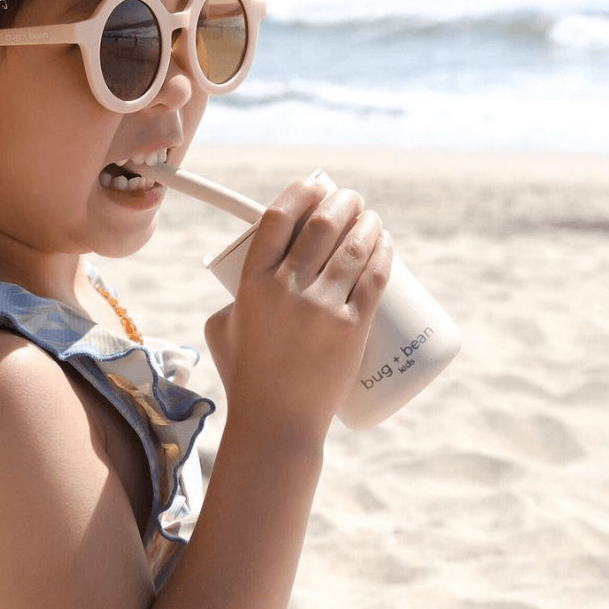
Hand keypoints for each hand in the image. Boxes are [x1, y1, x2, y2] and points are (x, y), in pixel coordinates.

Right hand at [205, 179, 392, 444]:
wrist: (276, 423)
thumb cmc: (245, 374)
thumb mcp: (222, 327)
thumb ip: (233, 295)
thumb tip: (259, 270)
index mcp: (251, 284)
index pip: (277, 219)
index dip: (299, 193)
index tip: (313, 185)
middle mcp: (286, 290)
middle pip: (321, 225)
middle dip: (342, 200)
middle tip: (350, 199)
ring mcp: (321, 309)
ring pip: (353, 247)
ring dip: (367, 220)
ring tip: (370, 217)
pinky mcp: (351, 329)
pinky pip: (374, 278)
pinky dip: (383, 252)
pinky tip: (386, 242)